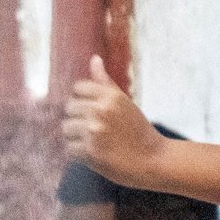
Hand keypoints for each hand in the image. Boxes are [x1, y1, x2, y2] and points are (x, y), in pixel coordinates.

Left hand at [63, 56, 168, 187]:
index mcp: (110, 96)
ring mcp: (94, 131)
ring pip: (66, 128)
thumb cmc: (138, 130)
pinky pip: (70, 148)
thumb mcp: (125, 102)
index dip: (83, 100)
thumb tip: (94, 59)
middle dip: (79, 119)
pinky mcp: (91, 151)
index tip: (94, 111)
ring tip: (93, 142)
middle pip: (69, 108)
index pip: (78, 88)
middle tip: (95, 129)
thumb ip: (105, 83)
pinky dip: (79, 153)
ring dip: (76, 137)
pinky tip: (94, 153)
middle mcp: (101, 110)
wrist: (153, 160)